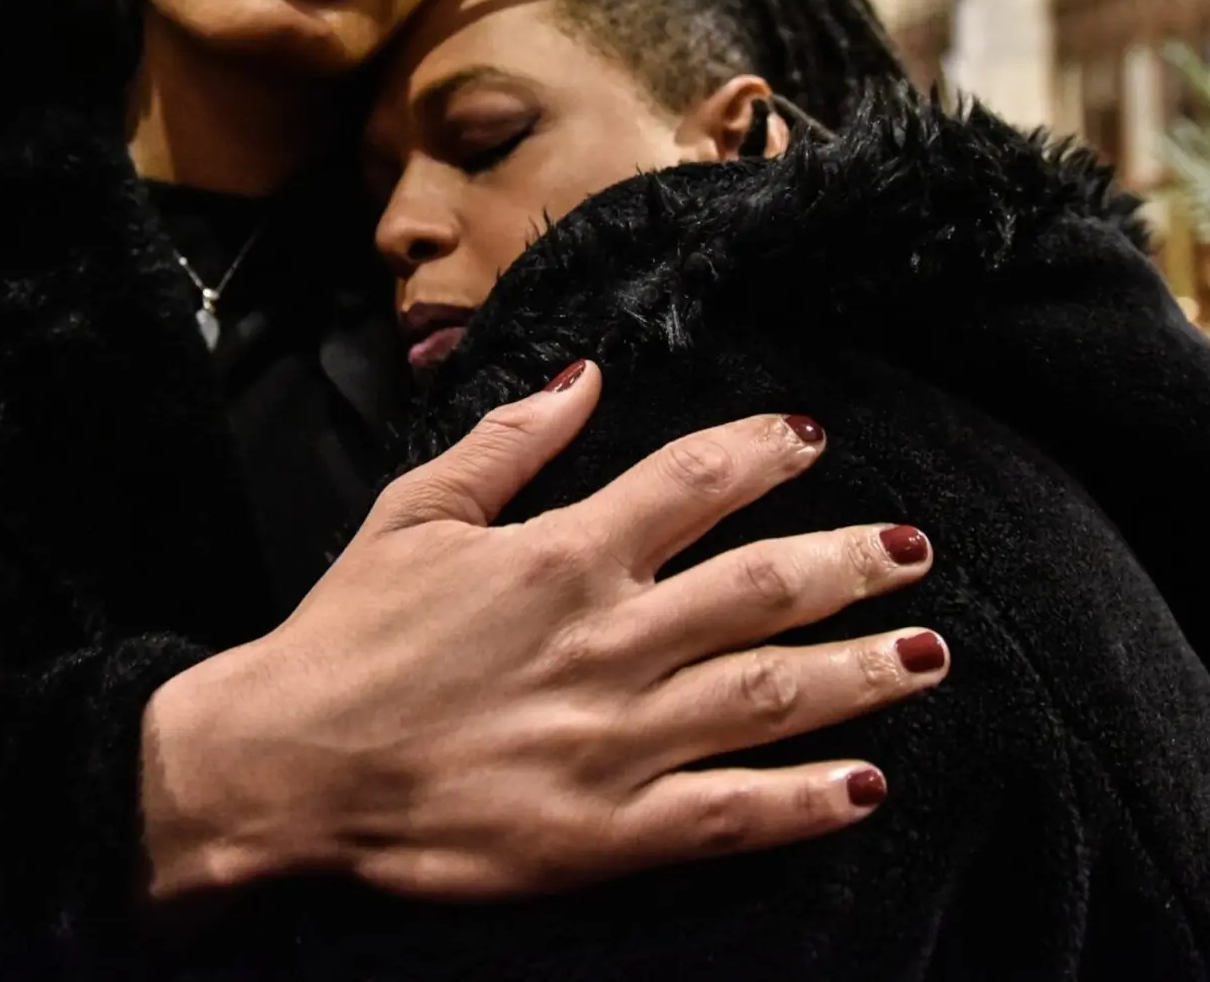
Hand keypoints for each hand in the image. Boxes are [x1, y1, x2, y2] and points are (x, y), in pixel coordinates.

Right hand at [140, 362, 946, 902]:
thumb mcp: (414, 513)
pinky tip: (867, 785)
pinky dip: (805, 802)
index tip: (809, 439)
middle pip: (761, 588)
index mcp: (561, 555)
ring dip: (859, 671)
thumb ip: (510, 442)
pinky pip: (730, 813)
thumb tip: (585, 376)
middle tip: (913, 551)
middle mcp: (606, 639)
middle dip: (849, 564)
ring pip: (769, 695)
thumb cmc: (344, 637)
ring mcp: (614, 740)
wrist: (283, 767)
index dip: (762, 455)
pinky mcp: (605, 833)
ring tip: (926, 655)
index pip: (692, 483)